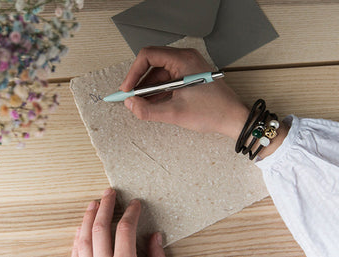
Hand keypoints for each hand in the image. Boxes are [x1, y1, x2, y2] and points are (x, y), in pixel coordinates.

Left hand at [71, 188, 164, 256]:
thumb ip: (155, 256)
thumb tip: (155, 237)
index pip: (125, 230)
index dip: (131, 213)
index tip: (135, 204)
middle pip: (101, 229)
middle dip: (106, 207)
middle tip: (109, 193)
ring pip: (84, 238)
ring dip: (89, 218)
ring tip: (93, 204)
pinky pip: (76, 252)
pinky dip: (78, 238)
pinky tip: (81, 228)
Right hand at [120, 46, 249, 139]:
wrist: (234, 118)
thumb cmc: (213, 111)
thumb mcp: (175, 113)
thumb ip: (148, 110)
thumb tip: (130, 104)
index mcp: (183, 60)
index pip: (148, 55)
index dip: (133, 72)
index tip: (127, 88)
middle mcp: (185, 59)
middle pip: (152, 63)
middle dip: (139, 81)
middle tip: (131, 97)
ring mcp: (188, 67)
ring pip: (159, 73)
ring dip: (148, 88)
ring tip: (141, 103)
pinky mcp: (190, 76)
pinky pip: (168, 79)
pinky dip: (159, 91)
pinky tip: (152, 103)